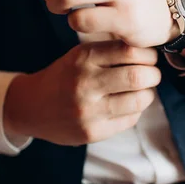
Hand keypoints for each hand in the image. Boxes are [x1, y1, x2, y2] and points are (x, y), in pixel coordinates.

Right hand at [3, 40, 160, 145]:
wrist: (31, 107)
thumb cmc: (64, 76)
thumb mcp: (80, 55)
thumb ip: (110, 51)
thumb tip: (152, 54)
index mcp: (84, 57)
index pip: (130, 51)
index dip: (148, 55)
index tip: (149, 58)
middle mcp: (85, 82)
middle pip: (138, 76)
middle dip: (153, 75)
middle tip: (152, 75)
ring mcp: (88, 110)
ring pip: (138, 100)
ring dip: (148, 94)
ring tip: (142, 91)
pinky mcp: (92, 132)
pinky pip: (129, 120)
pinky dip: (135, 111)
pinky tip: (126, 106)